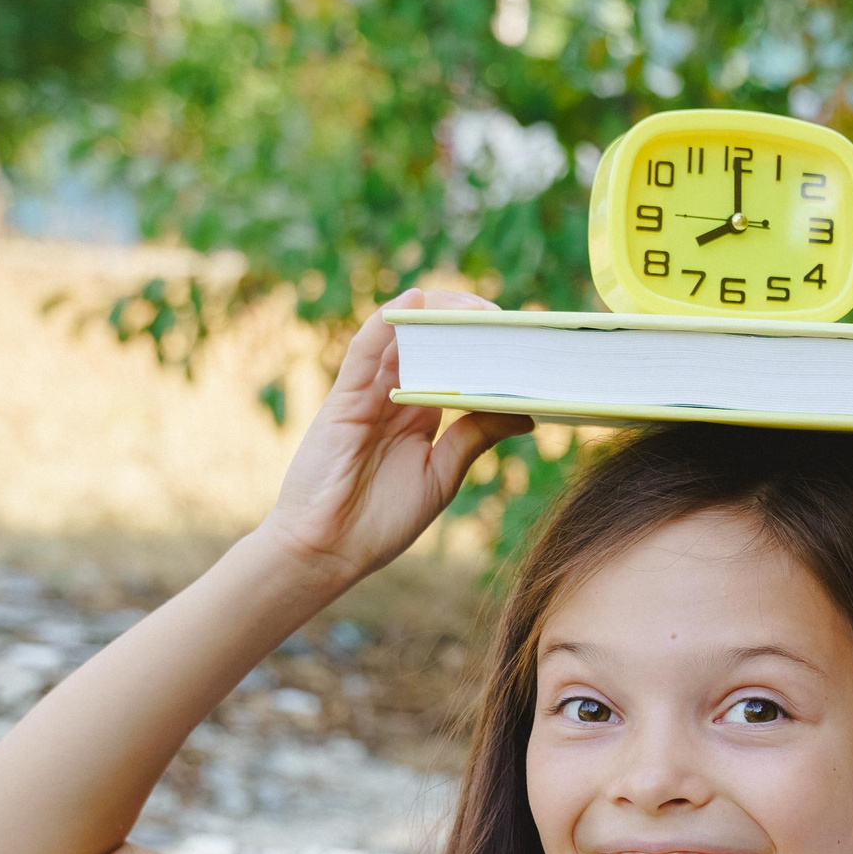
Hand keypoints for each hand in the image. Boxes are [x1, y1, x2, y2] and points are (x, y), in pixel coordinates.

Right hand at [254, 289, 531, 586]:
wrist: (327, 552)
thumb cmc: (380, 521)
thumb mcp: (441, 476)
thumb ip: (474, 439)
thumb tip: (525, 413)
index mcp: (418, 414)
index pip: (454, 367)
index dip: (484, 350)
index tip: (522, 342)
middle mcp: (393, 397)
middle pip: (430, 345)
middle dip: (467, 326)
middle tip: (508, 320)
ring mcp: (367, 395)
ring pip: (401, 339)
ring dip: (436, 317)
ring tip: (476, 307)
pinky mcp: (343, 400)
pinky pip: (364, 353)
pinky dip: (386, 324)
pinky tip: (414, 301)